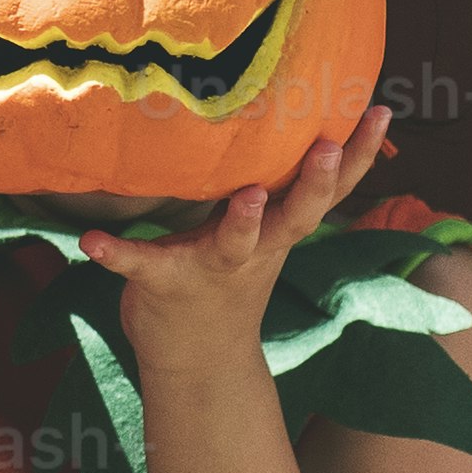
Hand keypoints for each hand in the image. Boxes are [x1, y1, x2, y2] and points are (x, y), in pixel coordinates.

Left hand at [68, 110, 400, 360]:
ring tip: (246, 195)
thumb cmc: (229, 279)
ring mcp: (211, 267)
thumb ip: (277, 188)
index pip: (330, 188)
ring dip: (243, 222)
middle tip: (325, 144)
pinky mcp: (165, 283)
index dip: (358, 154)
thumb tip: (296, 117)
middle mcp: (255, 248)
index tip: (382, 111)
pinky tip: (90, 242)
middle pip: (296, 215)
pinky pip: (141, 266)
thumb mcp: (264, 234)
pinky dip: (117, 254)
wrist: (199, 361)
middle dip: (315, 182)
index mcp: (278, 228)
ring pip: (235, 244)